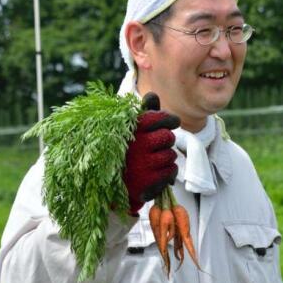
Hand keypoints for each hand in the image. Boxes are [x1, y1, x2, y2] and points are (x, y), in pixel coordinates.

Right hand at [124, 92, 179, 215]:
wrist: (109, 187)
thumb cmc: (123, 153)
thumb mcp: (129, 131)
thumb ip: (144, 113)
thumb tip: (153, 94)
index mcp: (130, 129)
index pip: (158, 117)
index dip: (169, 119)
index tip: (173, 122)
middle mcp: (138, 145)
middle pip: (168, 137)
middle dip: (167, 141)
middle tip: (157, 146)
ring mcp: (143, 164)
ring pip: (171, 156)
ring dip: (167, 159)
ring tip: (153, 161)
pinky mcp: (148, 182)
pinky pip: (171, 172)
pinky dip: (169, 173)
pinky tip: (158, 173)